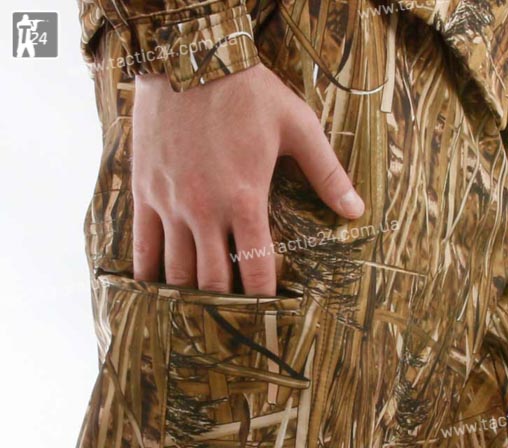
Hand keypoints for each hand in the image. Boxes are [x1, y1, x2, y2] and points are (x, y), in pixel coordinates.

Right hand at [131, 64, 363, 294]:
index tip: (269, 317)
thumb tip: (356, 211)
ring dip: (189, 295)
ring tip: (199, 313)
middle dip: (226, 305)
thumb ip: (328, 173)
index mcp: (246, 200)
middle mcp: (205, 210)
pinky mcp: (145, 191)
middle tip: (235, 323)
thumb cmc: (249, 93)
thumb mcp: (299, 127)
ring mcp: (171, 203)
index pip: (258, 269)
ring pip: (177, 269)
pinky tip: (155, 290)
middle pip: (214, 279)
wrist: (190, 57)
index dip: (264, 299)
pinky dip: (148, 272)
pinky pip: (142, 244)